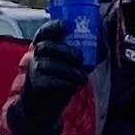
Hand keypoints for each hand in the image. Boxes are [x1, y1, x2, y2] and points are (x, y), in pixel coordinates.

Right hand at [3, 19, 89, 134]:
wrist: (44, 108)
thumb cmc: (60, 81)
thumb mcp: (72, 66)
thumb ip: (85, 55)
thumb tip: (102, 46)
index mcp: (44, 47)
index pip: (43, 32)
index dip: (53, 27)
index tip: (66, 26)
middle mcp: (35, 56)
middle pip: (45, 46)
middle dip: (65, 51)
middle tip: (80, 59)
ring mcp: (32, 71)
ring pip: (48, 64)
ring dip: (68, 71)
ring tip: (81, 78)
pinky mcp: (34, 86)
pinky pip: (48, 81)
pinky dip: (63, 83)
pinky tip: (73, 86)